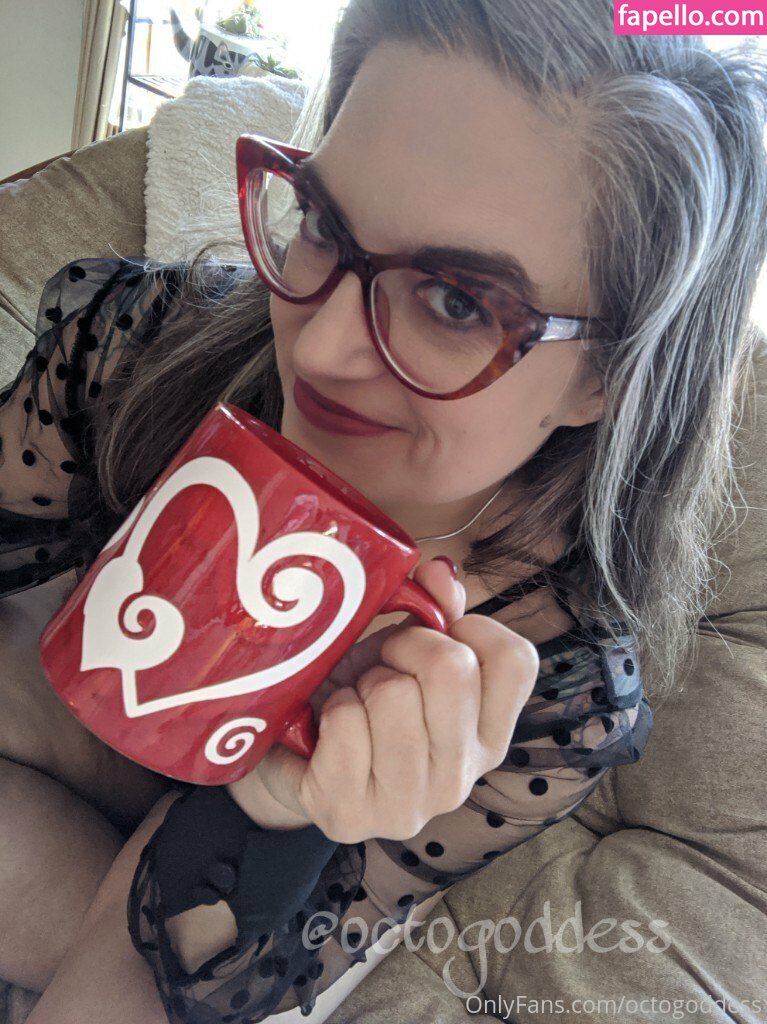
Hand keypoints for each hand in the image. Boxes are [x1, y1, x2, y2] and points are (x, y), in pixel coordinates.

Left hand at [228, 558, 539, 842]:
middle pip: (452, 669)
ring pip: (394, 695)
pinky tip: (331, 726)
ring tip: (356, 699)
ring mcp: (409, 806)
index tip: (433, 636)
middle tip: (381, 664)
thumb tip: (441, 572)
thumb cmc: (362, 696)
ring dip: (363, 683)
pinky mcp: (350, 815)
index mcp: (489, 736)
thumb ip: (436, 609)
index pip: (515, 660)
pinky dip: (331, 708)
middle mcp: (461, 779)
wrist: (293, 758)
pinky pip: (345, 723)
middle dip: (404, 648)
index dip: (468, 627)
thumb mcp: (404, 649)